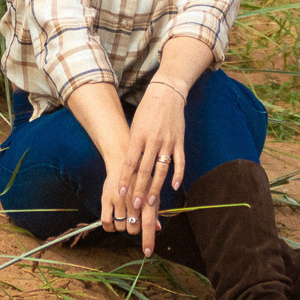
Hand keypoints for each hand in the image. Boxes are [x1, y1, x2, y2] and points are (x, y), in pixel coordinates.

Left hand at [123, 79, 188, 254]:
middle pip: (145, 170)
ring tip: (152, 203)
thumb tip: (127, 168)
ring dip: (156, 187)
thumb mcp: (135, 126)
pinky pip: (179, 161)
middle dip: (139, 190)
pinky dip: (178, 175)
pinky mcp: (179, 141)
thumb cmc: (147, 110)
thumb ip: (133, 146)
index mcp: (138, 136)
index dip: (125, 179)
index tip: (120, 193)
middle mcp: (153, 140)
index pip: (130, 162)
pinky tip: (174, 187)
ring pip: (162, 169)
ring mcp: (167, 141)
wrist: (166, 93)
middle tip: (135, 206)